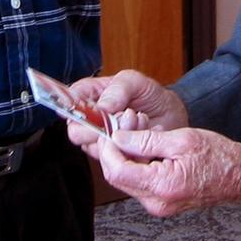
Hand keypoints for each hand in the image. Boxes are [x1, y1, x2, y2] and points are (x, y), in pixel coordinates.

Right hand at [66, 70, 186, 156]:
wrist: (171, 118)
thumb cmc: (151, 96)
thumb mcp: (137, 82)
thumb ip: (118, 89)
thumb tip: (101, 107)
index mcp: (90, 94)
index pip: (69, 100)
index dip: (74, 106)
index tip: (93, 109)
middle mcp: (90, 119)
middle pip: (75, 130)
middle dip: (100, 127)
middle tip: (124, 116)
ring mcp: (100, 139)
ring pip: (93, 146)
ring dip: (118, 137)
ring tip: (138, 122)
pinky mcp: (112, 156)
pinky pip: (111, 158)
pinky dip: (127, 148)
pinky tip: (139, 136)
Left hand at [96, 127, 240, 216]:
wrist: (240, 177)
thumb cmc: (219, 157)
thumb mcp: (182, 139)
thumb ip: (146, 140)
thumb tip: (118, 137)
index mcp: (162, 186)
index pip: (116, 170)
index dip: (107, 147)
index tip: (110, 128)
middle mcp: (156, 202)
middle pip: (118, 175)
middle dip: (116, 147)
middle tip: (127, 122)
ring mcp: (158, 204)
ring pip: (127, 177)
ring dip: (128, 152)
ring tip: (142, 128)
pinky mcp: (162, 201)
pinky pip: (140, 181)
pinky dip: (139, 161)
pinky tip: (150, 144)